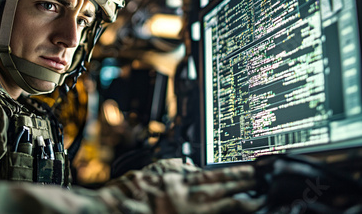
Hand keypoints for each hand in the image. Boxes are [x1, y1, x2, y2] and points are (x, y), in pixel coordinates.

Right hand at [100, 159, 264, 213]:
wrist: (112, 210)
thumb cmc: (130, 193)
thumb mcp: (153, 172)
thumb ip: (174, 168)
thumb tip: (190, 166)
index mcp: (179, 184)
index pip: (214, 176)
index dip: (235, 173)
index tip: (252, 170)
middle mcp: (187, 200)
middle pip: (223, 191)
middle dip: (244, 186)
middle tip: (265, 182)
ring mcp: (186, 213)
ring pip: (220, 207)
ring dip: (240, 202)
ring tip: (257, 198)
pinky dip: (223, 213)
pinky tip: (234, 211)